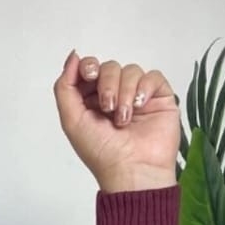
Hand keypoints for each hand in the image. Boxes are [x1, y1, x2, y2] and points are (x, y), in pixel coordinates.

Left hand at [53, 51, 179, 192]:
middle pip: (110, 67)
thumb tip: (73, 56)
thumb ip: (65, 87)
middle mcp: (116, 96)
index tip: (90, 76)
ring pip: (130, 70)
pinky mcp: (159, 97)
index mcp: (92, 101)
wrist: (132, 169)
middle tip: (108, 108)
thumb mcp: (71, 120)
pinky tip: (141, 107)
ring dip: (125, 93)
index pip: (90, 69)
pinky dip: (144, 89)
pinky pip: (152, 76)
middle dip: (107, 84)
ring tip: (124, 118)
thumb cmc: (101, 152)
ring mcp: (138, 96)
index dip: (89, 67)